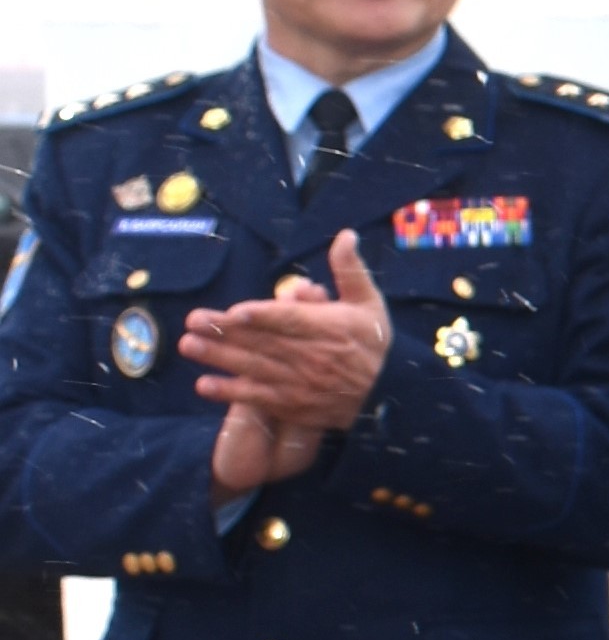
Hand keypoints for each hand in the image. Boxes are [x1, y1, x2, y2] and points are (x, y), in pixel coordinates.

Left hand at [182, 235, 391, 488]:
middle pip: (264, 343)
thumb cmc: (373, 342)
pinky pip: (258, 399)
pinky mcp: (294, 405)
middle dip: (225, 332)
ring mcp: (301, 384)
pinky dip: (231, 393)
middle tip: (192, 321)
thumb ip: (350, 270)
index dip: (263, 317)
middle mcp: (312, 357)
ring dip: (220, 358)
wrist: (389, 394)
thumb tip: (345, 235)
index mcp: (330, 329)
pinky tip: (204, 385)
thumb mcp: (369, 302)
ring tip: (188, 346)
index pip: (292, 322)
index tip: (235, 312)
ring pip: (255, 368)